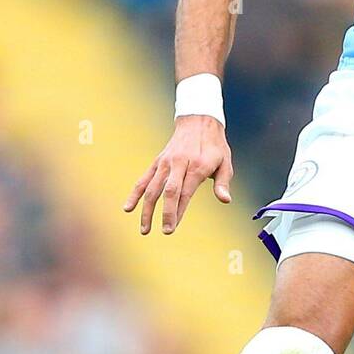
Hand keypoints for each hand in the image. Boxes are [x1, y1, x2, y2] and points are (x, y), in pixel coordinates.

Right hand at [123, 116, 232, 234]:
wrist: (198, 121)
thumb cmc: (214, 146)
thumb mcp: (225, 162)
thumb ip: (223, 183)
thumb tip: (225, 200)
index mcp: (197, 166)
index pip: (185, 192)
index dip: (178, 210)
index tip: (173, 227)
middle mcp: (178, 164)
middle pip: (168, 191)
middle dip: (166, 212)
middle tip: (165, 231)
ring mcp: (165, 163)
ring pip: (152, 188)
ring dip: (147, 209)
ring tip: (145, 229)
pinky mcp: (157, 162)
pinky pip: (144, 179)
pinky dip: (135, 194)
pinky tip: (128, 208)